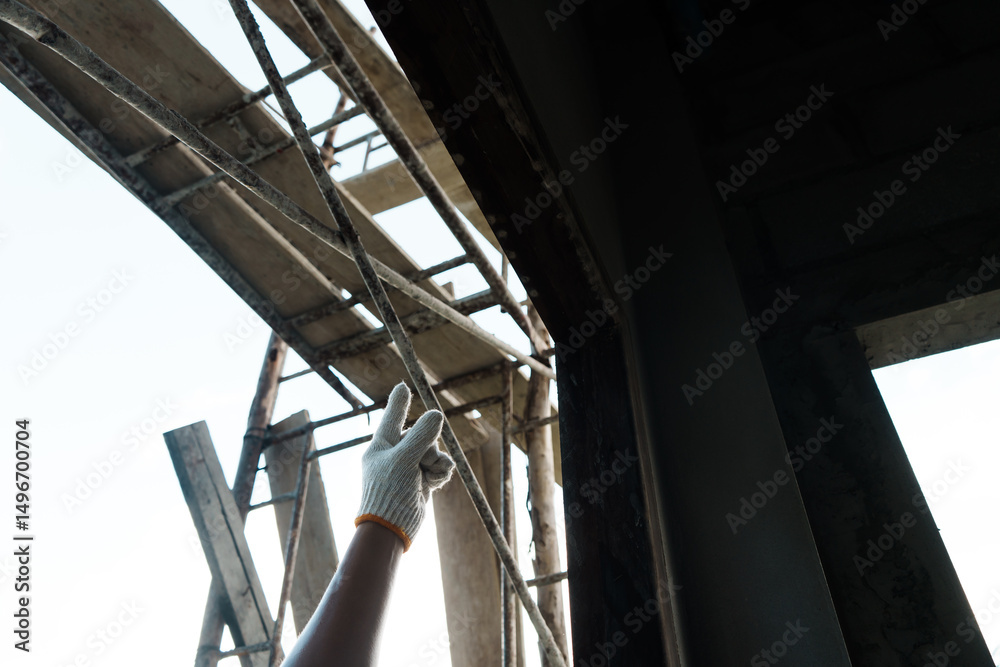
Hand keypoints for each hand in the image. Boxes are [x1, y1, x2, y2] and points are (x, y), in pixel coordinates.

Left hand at [354, 382, 454, 550]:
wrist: (393, 527)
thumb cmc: (389, 491)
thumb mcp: (404, 458)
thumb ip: (421, 435)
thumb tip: (437, 415)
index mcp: (381, 445)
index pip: (392, 417)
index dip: (399, 402)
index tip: (402, 386)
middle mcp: (394, 454)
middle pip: (421, 435)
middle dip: (427, 446)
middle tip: (422, 461)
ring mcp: (409, 468)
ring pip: (433, 450)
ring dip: (436, 461)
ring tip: (429, 475)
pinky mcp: (422, 481)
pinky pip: (439, 466)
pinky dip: (441, 472)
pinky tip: (436, 482)